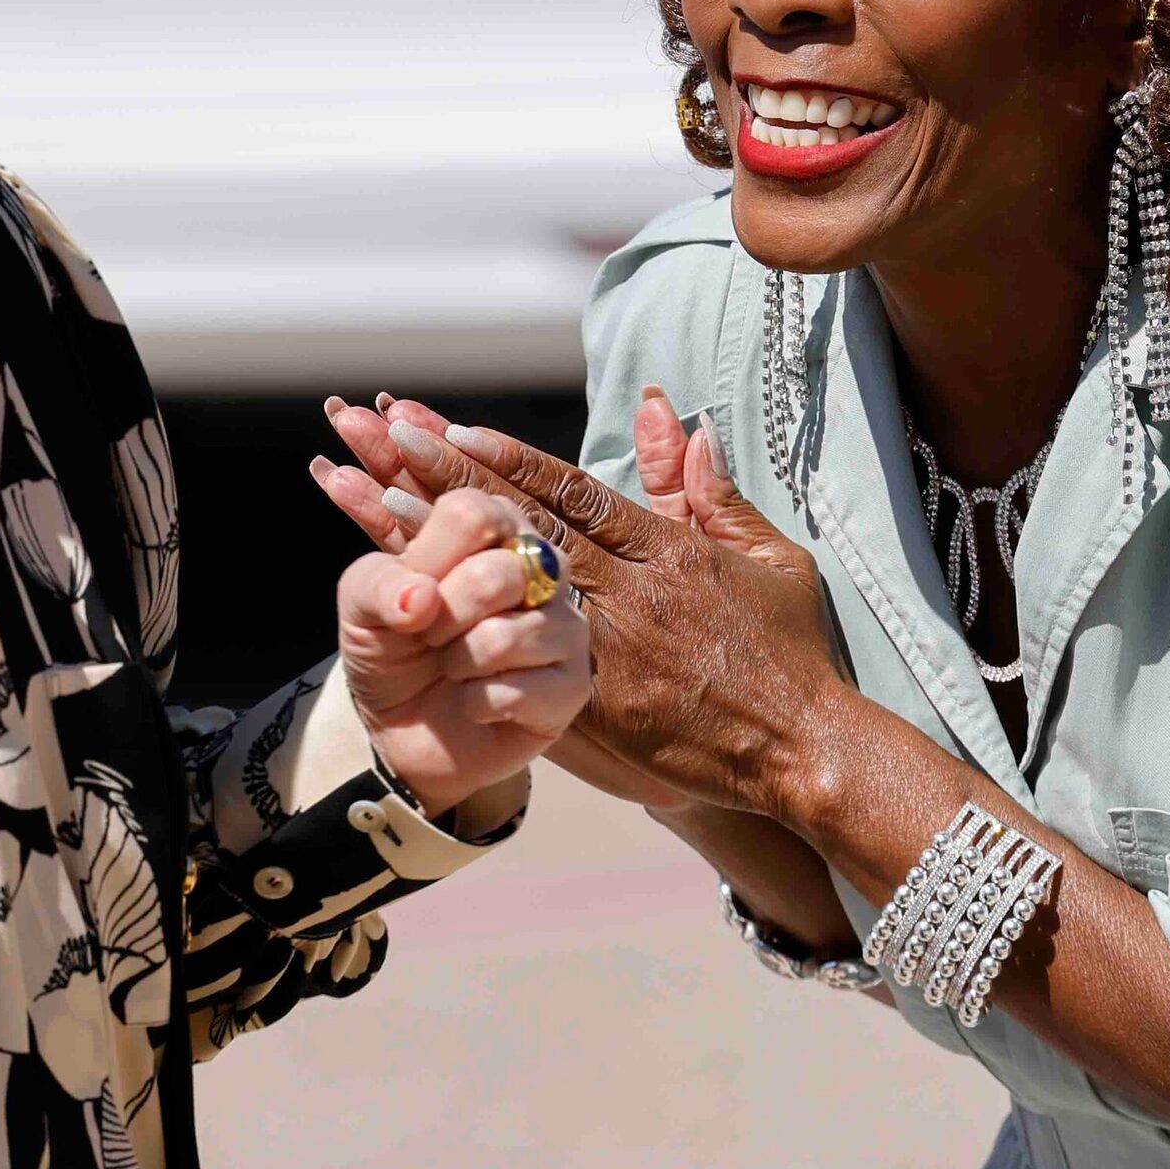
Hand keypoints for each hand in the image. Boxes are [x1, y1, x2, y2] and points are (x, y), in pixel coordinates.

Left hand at [316, 391, 842, 823]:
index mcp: (665, 550)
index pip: (569, 491)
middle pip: (516, 523)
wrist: (801, 750)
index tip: (446, 423)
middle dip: (445, 475)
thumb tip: (681, 418)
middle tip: (379, 432)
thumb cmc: (791, 652)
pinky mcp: (592, 704)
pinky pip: (510, 659)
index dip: (504, 457)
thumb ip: (710, 491)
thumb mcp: (770, 557)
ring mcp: (603, 649)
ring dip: (433, 540)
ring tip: (368, 498)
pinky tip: (411, 602)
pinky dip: (457, 627)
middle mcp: (625, 591)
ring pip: (501, 583)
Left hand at [330, 485, 592, 817]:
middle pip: (498, 574)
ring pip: (505, 638)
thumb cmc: (394, 649)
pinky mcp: (571, 686)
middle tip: (430, 635)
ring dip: (458, 663)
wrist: (405, 729)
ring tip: (455, 668)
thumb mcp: (361, 607)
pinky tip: (476, 704)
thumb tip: (421, 598)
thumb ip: (377, 584)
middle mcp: (541, 570)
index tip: (414, 589)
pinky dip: (475, 703)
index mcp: (493, 530)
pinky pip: (517, 691)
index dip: (430, 558)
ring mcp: (564, 627)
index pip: (474, 512)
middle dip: (442, 617)